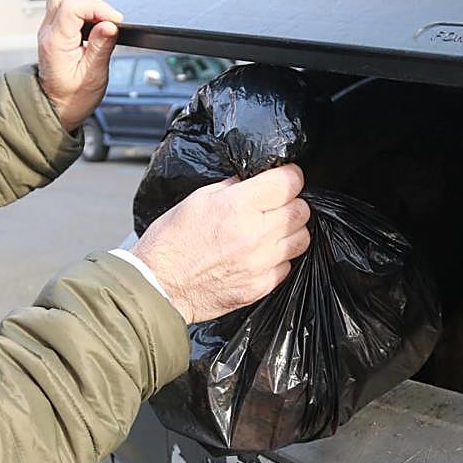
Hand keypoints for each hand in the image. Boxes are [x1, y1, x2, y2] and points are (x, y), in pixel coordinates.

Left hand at [36, 0, 123, 131]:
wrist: (57, 108)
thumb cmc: (73, 97)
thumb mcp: (93, 76)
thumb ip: (101, 47)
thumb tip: (110, 24)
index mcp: (56, 42)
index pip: (73, 6)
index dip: (98, 8)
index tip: (115, 20)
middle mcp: (48, 31)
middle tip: (106, 17)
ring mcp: (49, 29)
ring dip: (84, 0)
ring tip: (100, 19)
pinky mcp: (54, 29)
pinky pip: (64, 5)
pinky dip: (81, 7)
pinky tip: (92, 22)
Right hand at [131, 165, 311, 323]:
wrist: (160, 286)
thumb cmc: (171, 243)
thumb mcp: (197, 198)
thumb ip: (232, 187)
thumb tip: (254, 180)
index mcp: (238, 206)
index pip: (289, 182)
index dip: (289, 175)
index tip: (284, 178)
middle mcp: (255, 234)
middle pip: (301, 210)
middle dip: (291, 202)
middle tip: (275, 204)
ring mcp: (261, 263)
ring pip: (302, 238)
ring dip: (291, 230)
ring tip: (271, 230)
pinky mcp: (262, 285)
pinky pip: (288, 265)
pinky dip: (280, 257)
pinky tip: (262, 254)